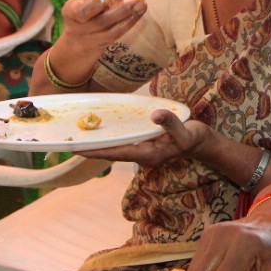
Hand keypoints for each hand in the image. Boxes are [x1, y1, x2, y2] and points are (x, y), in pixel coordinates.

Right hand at [58, 0, 146, 57]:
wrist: (77, 41)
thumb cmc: (85, 12)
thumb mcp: (84, 0)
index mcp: (70, 10)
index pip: (81, 9)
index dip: (92, 5)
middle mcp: (79, 26)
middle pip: (101, 20)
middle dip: (119, 11)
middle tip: (137, 2)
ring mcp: (91, 38)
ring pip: (113, 27)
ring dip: (129, 15)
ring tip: (142, 5)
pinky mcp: (101, 44)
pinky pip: (117, 33)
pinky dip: (129, 22)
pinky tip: (139, 13)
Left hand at [83, 110, 212, 165]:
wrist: (202, 143)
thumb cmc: (193, 138)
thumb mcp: (184, 130)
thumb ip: (170, 122)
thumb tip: (155, 115)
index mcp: (147, 154)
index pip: (115, 153)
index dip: (95, 151)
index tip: (76, 149)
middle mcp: (141, 155)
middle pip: (110, 153)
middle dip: (91, 149)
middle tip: (68, 143)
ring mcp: (142, 151)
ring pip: (115, 149)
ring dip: (99, 145)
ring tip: (79, 138)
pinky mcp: (144, 146)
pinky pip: (122, 144)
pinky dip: (110, 139)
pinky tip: (102, 133)